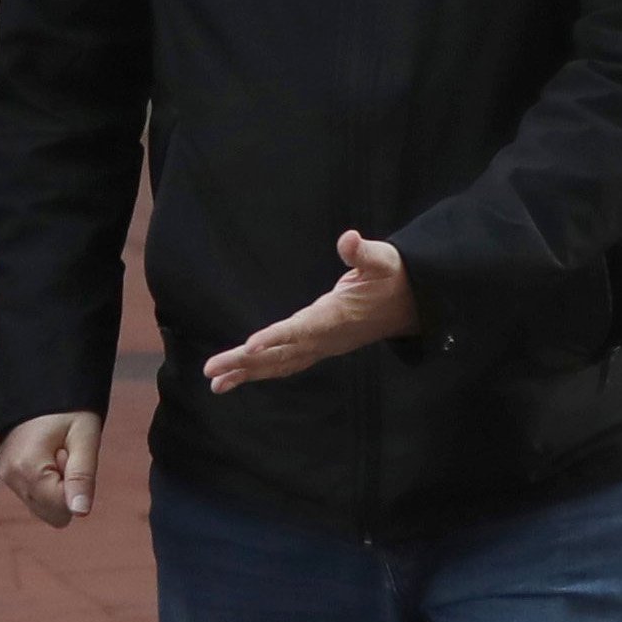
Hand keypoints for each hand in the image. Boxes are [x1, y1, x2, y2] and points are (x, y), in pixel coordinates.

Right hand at [0, 412, 101, 529]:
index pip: (61, 511)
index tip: (70, 458)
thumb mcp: (84, 438)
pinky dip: (41, 481)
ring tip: (54, 452)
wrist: (38, 382)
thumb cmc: (67, 408)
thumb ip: (82, 477)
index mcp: (28, 470)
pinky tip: (44, 455)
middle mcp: (9, 478)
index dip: (74, 488)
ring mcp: (3, 475)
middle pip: (48, 513)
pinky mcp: (2, 472)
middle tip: (64, 456)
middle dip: (62, 491)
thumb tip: (80, 512)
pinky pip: (30, 494)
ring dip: (52, 486)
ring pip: (40, 505)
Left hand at [202, 231, 417, 391]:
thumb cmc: (393, 277)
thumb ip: (363, 252)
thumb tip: (349, 238)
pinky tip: (240, 377)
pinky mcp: (320, 347)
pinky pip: (287, 363)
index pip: (302, 329)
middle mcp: (326, 338)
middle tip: (210, 370)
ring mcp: (322, 346)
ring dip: (247, 372)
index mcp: (336, 316)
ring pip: (280, 364)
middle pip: (280, 353)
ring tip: (215, 383)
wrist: (411, 305)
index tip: (249, 346)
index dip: (276, 337)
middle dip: (244, 362)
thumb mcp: (384, 259)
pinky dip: (262, 371)